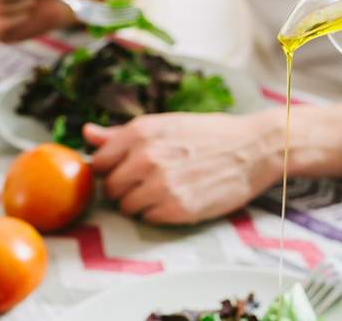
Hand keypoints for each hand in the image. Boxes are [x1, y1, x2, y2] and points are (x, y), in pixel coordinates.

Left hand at [84, 112, 282, 224]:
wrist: (254, 149)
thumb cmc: (211, 134)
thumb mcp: (166, 124)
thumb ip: (121, 132)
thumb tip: (86, 133)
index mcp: (141, 132)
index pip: (99, 162)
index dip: (112, 168)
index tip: (126, 170)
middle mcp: (146, 157)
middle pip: (110, 187)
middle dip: (125, 187)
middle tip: (150, 180)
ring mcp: (160, 185)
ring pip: (126, 206)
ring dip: (141, 202)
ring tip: (166, 189)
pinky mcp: (176, 208)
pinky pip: (148, 218)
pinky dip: (158, 212)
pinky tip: (178, 198)